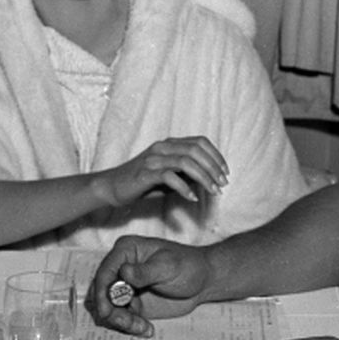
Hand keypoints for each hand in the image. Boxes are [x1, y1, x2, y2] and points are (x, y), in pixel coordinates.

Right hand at [89, 234, 210, 336]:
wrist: (203, 281)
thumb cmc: (189, 265)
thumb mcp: (168, 266)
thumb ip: (145, 271)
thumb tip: (124, 272)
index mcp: (126, 250)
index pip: (104, 272)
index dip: (101, 292)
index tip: (106, 311)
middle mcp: (121, 267)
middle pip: (101, 292)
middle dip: (112, 311)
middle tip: (129, 322)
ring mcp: (125, 287)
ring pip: (109, 309)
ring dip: (122, 321)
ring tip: (143, 327)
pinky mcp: (132, 303)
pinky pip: (121, 318)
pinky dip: (131, 326)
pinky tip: (147, 329)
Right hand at [97, 136, 228, 207]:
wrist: (112, 187)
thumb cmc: (143, 182)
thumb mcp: (169, 175)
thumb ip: (187, 173)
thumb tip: (209, 179)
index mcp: (170, 143)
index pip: (200, 142)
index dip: (216, 155)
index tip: (226, 172)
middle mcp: (163, 147)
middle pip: (196, 150)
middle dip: (213, 167)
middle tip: (222, 184)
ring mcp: (154, 159)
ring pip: (186, 162)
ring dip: (204, 177)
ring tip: (213, 191)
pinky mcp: (145, 173)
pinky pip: (170, 176)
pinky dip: (184, 187)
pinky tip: (192, 198)